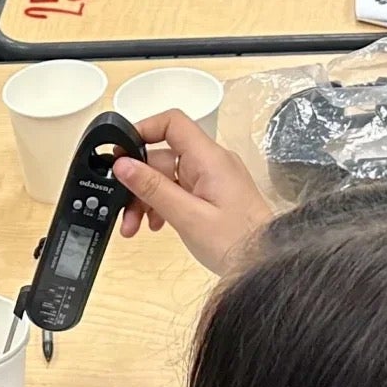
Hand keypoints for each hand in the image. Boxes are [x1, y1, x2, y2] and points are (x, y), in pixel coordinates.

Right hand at [112, 111, 272, 274]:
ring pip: (168, 176)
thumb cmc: (235, 242)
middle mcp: (212, 162)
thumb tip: (123, 164)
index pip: (172, 123)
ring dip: (147, 199)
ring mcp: (212, 178)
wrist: (266, 263)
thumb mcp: (186, 216)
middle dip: (139, 182)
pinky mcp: (212, 193)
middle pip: (163, 156)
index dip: (143, 131)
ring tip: (135, 226)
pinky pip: (179, 189)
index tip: (120, 153)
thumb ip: (153, 188)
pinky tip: (156, 225)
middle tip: (124, 211)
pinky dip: (162, 204)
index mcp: (209, 159)